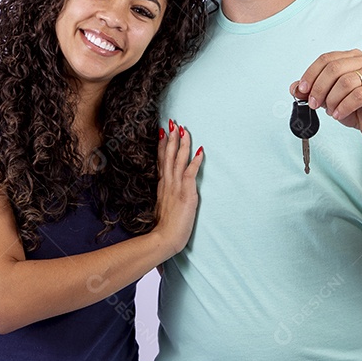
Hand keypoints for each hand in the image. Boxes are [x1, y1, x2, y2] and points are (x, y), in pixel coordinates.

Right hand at [153, 120, 202, 255]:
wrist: (164, 238)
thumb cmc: (164, 227)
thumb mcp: (161, 207)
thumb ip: (164, 195)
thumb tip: (166, 191)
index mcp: (162, 186)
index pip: (161, 160)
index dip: (162, 145)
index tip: (162, 132)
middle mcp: (167, 183)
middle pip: (168, 156)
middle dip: (171, 138)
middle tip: (172, 122)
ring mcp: (176, 187)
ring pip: (178, 160)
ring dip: (182, 144)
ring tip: (183, 129)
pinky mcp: (186, 193)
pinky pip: (190, 173)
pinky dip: (195, 161)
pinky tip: (200, 150)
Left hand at [291, 50, 361, 146]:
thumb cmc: (356, 109)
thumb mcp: (328, 99)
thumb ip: (312, 91)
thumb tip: (295, 88)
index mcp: (352, 58)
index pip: (326, 59)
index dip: (311, 74)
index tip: (302, 90)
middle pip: (334, 68)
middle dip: (319, 88)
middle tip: (314, 104)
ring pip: (346, 81)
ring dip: (332, 99)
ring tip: (330, 111)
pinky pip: (359, 95)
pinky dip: (344, 106)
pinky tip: (339, 114)